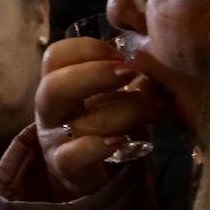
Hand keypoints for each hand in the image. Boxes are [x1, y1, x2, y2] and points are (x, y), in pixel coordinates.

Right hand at [34, 39, 166, 197]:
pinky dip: (98, 147)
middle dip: (95, 75)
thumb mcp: (113, 92)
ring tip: (159, 105)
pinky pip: (74, 157)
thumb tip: (150, 37)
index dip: (87, 49)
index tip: (121, 53)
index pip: (56, 57)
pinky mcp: (66, 168)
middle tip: (131, 72)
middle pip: (54, 86)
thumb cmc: (108, 121)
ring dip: (126, 110)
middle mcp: (51, 110)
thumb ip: (126, 68)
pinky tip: (122, 140)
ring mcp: (55, 140)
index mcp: (59, 82)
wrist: (97, 172)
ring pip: (80, 122)